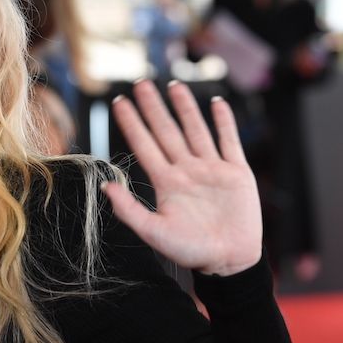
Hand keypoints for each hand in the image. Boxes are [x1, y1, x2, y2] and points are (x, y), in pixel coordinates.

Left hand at [102, 80, 261, 275]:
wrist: (228, 261)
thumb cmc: (190, 250)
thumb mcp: (153, 232)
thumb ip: (129, 210)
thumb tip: (105, 187)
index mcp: (166, 182)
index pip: (144, 145)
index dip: (132, 123)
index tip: (118, 102)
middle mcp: (186, 170)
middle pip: (167, 131)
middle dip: (154, 107)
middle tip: (141, 82)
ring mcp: (212, 169)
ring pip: (196, 130)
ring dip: (185, 107)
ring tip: (173, 84)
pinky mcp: (237, 173)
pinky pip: (229, 141)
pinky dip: (224, 121)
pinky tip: (216, 103)